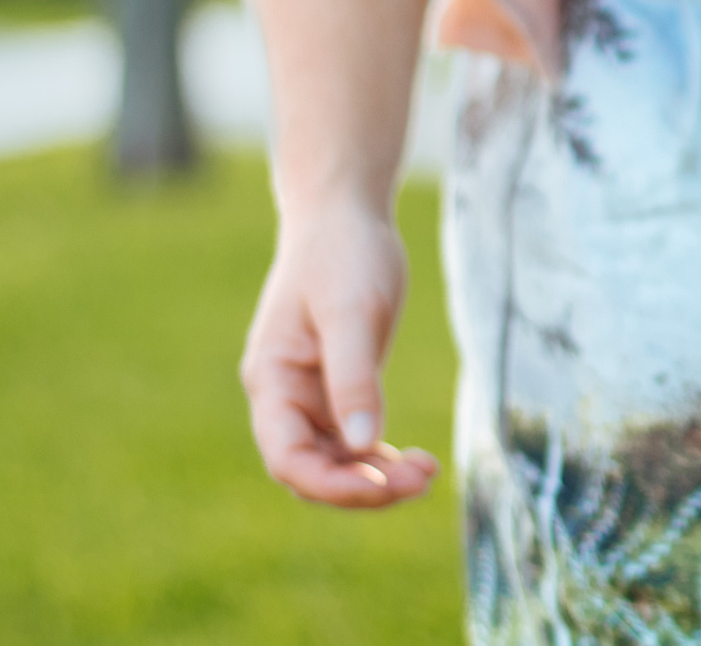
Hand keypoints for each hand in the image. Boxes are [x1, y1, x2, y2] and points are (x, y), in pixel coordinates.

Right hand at [239, 200, 439, 507]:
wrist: (345, 214)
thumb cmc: (342, 254)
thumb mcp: (351, 312)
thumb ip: (354, 378)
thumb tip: (366, 444)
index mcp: (272, 380)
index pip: (288, 458)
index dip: (331, 484)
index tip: (382, 486)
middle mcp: (284, 396)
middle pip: (312, 470)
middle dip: (362, 487)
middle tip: (423, 479)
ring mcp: (310, 394)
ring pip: (335, 461)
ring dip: (376, 477)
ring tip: (427, 472)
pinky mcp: (338, 387)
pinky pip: (352, 441)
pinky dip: (379, 458)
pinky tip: (414, 461)